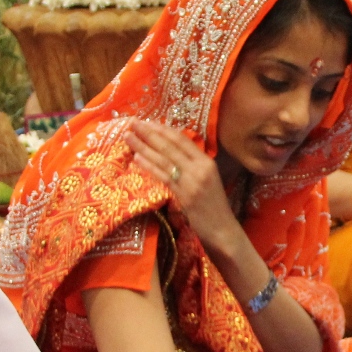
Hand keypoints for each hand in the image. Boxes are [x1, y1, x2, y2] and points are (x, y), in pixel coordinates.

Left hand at [126, 119, 243, 253]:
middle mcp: (200, 167)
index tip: (147, 121)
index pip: (182, 139)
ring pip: (164, 159)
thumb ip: (192, 166)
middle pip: (170, 145)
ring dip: (144, 146)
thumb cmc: (214, 207)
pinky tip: (137, 158)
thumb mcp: (207, 180)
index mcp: (207, 161)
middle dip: (149, 133)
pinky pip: (164, 176)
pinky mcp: (185, 195)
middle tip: (132, 123)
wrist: (223, 230)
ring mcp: (193, 180)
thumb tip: (171, 154)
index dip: (163, 129)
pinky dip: (149, 166)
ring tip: (128, 136)